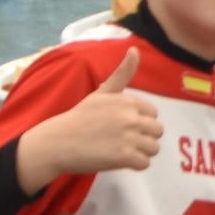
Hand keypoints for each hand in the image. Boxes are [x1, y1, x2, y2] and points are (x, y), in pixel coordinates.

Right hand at [24, 48, 164, 178]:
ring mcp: (129, 137)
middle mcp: (131, 116)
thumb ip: (122, 74)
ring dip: (139, 153)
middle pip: (157, 131)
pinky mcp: (124, 157)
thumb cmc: (79, 118)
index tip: (121, 126)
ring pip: (153, 148)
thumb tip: (134, 49)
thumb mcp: (101, 92)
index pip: (153, 114)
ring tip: (119, 150)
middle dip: (142, 138)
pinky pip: (144, 163)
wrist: (57, 142)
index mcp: (128, 100)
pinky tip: (118, 160)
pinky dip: (134, 165)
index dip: (139, 122)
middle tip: (120, 140)